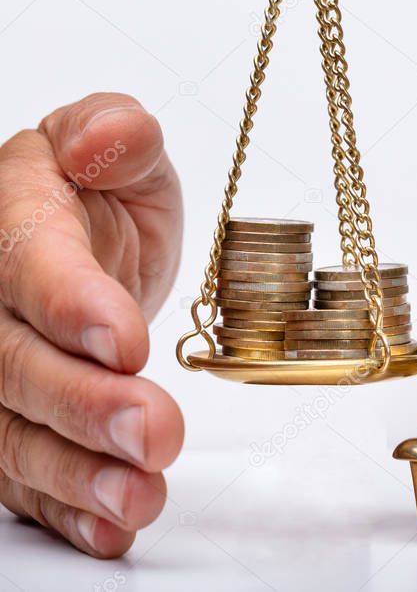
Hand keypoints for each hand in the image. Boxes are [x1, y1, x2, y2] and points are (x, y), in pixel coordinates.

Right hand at [0, 94, 184, 557]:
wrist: (83, 242)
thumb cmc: (100, 193)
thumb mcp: (121, 149)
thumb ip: (116, 137)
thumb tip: (113, 136)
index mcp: (11, 219)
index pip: (25, 263)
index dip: (70, 303)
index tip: (126, 339)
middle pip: (9, 363)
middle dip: (82, 403)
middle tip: (154, 431)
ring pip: (9, 432)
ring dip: (76, 472)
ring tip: (139, 496)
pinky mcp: (9, 422)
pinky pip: (22, 475)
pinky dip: (65, 507)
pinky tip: (110, 527)